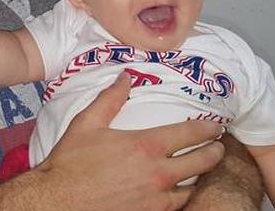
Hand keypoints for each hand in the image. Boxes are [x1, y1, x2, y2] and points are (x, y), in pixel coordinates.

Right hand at [30, 75, 225, 210]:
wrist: (57, 202)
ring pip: (193, 188)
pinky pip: (176, 207)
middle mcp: (158, 174)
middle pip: (203, 162)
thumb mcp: (86, 124)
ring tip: (198, 171)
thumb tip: (125, 77)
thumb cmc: (70, 163)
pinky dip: (180, 197)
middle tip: (217, 147)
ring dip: (198, 178)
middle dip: (215, 152)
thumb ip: (110, 98)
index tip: (215, 126)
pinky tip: (176, 191)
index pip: (191, 133)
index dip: (208, 128)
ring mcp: (156, 199)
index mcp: (146, 146)